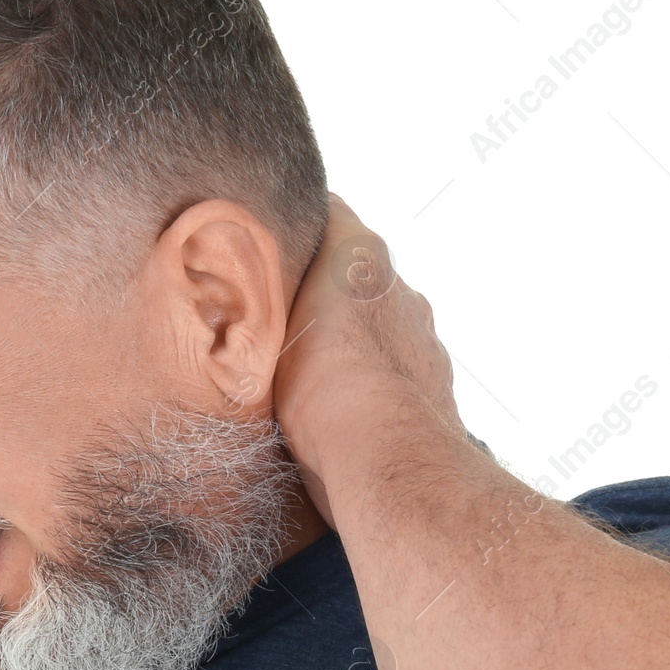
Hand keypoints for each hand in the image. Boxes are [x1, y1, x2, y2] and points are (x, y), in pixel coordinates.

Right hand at [272, 194, 464, 523]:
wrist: (384, 454)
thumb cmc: (320, 388)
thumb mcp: (265, 337)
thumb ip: (255, 308)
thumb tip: (231, 301)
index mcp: (361, 257)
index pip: (331, 214)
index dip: (302, 228)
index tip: (276, 247)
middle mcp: (401, 287)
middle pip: (359, 276)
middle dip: (329, 294)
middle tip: (288, 324)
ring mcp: (425, 335)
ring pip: (384, 326)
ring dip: (358, 343)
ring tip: (319, 377)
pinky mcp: (438, 383)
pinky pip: (401, 370)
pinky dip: (381, 381)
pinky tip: (351, 410)